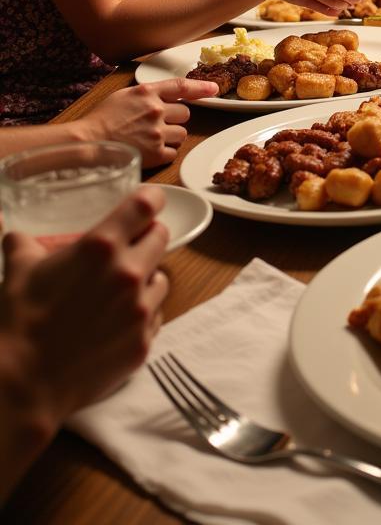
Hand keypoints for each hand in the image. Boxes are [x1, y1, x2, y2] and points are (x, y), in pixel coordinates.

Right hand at [0, 186, 169, 425]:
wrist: (23, 384)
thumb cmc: (19, 322)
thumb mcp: (17, 273)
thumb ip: (22, 246)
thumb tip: (15, 235)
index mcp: (102, 247)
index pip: (146, 205)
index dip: (150, 199)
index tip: (148, 202)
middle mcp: (130, 272)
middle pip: (161, 237)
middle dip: (146, 238)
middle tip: (128, 248)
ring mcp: (141, 308)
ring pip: (162, 278)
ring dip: (146, 279)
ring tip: (119, 290)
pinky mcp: (145, 339)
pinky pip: (156, 315)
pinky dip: (142, 314)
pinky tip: (117, 321)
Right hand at [79, 79, 218, 167]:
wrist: (88, 144)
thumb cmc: (101, 120)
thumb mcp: (124, 95)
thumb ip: (148, 94)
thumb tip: (167, 95)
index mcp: (147, 93)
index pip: (181, 86)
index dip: (201, 88)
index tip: (214, 89)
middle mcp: (156, 110)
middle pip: (185, 114)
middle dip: (175, 119)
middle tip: (157, 125)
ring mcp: (157, 132)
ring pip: (182, 134)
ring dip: (171, 136)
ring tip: (150, 139)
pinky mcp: (156, 153)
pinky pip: (173, 152)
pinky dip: (164, 153)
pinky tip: (149, 150)